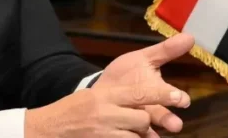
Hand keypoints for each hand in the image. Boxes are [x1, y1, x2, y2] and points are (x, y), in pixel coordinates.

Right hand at [24, 80, 186, 137]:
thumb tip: (144, 97)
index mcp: (104, 94)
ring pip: (137, 136)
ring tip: (128, 132)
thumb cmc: (72, 111)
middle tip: (142, 124)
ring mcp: (103, 132)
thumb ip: (117, 97)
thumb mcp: (92, 96)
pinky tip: (124, 136)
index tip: (179, 97)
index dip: (162, 95)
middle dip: (146, 123)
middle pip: (142, 118)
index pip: (139, 93)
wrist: (48, 129)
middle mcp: (105, 112)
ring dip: (139, 137)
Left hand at [93, 33, 194, 133]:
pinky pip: (131, 136)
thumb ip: (166, 50)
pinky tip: (134, 136)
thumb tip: (191, 36)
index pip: (174, 97)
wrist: (103, 89)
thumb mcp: (144, 59)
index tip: (182, 99)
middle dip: (169, 121)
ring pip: (148, 130)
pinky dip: (134, 136)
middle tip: (175, 125)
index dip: (178, 98)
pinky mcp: (125, 130)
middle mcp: (152, 111)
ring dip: (152, 133)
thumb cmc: (127, 75)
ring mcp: (139, 122)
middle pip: (164, 118)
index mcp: (159, 93)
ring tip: (153, 137)